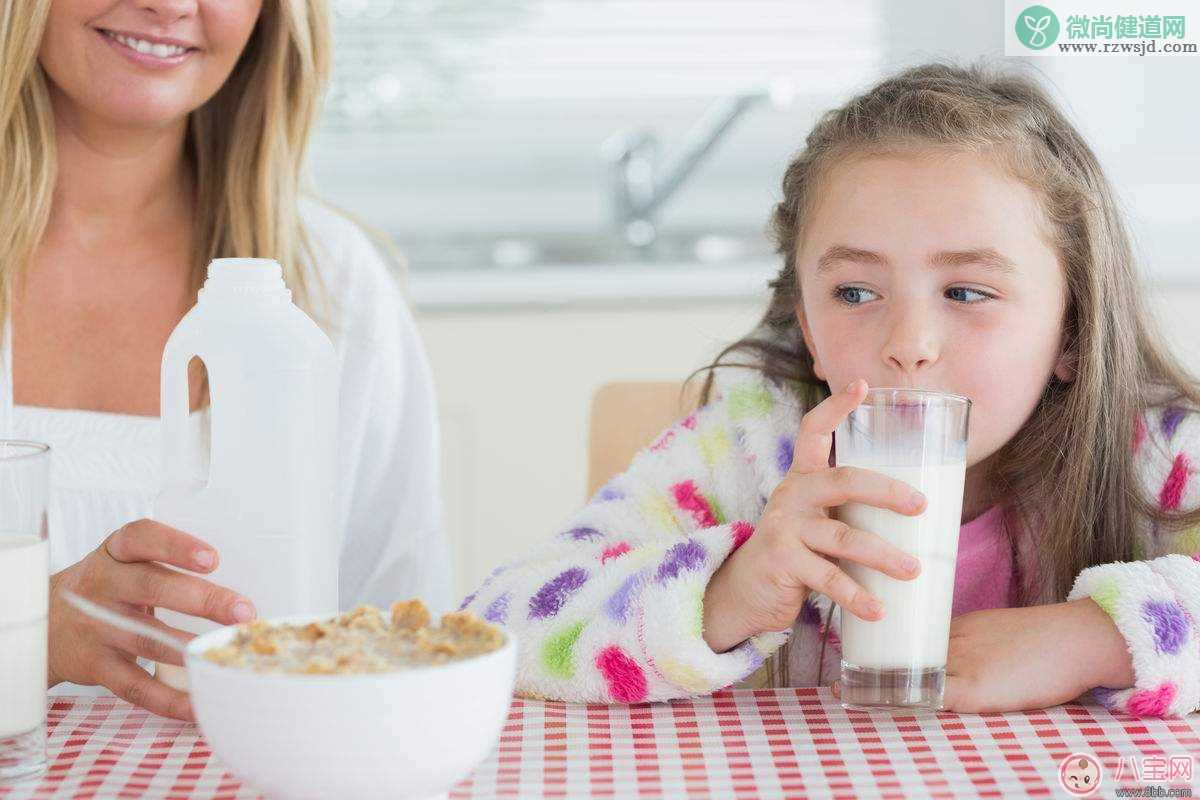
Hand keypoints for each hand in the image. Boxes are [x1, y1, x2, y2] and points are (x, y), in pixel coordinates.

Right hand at [48, 519, 256, 720]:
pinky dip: (167, 699)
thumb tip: (236, 593)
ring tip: (225, 653)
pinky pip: (133, 685)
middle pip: (152, 587)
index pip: (140, 538)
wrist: (42, 624)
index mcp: (114, 553)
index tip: (213, 559)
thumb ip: (165, 567)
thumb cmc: (107, 589)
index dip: (176, 546)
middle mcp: (101, 585)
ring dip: (190, 648)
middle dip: (203, 599)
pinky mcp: (93, 665)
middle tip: (242, 611)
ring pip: (145, 637)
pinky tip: (196, 704)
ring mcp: (95, 626)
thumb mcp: (123, 563)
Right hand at [702, 379, 927, 652]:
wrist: (748, 590)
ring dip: (883, 555)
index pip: (814, 431)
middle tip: (921, 506)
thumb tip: (925, 514)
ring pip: (842, 538)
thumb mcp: (817, 518)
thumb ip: (851, 509)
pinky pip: (827, 579)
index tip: (864, 385)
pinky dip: (856, 596)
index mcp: (804, 478)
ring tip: (914, 570)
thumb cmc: (798, 550)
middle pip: (843, 482)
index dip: (837, 407)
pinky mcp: (783, 563)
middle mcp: (793, 496)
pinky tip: (879, 609)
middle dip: (886, 491)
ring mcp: (785, 529)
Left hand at [831, 599, 1134, 711]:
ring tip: (845, 698)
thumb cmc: (1044, 637)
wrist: (1078, 638)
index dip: (879, 650)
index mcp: (957, 627)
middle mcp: (951, 642)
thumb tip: (946, 657)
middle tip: (836, 686)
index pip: (908, 637)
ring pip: (910, 676)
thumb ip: (970, 641)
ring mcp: (961, 664)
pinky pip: (934, 697)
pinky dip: (908, 703)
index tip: (853, 658)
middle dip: (867, 671)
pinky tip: (884, 710)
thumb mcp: (997, 631)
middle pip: (899, 655)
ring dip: (878, 690)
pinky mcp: (976, 688)